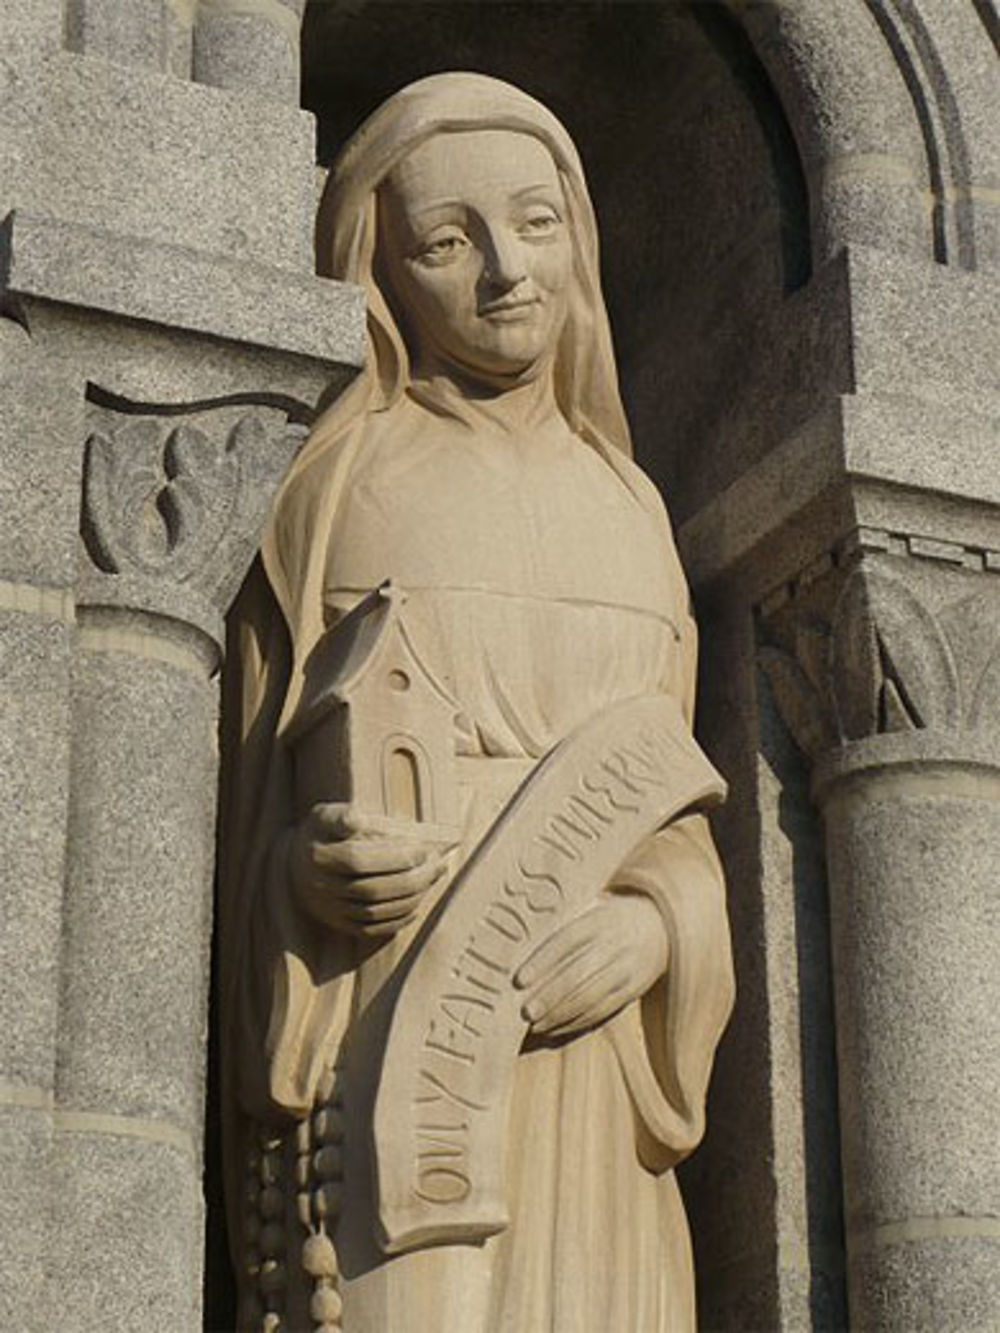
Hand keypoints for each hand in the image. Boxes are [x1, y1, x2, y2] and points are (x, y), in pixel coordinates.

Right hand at [287, 802, 448, 939]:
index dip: (393, 856)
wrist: (293, 863)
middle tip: (437, 863)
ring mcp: (329, 909)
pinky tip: (417, 904)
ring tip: (433, 878)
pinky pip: (370, 929)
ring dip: (410, 898)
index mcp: (317, 856)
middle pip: (372, 889)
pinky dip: (396, 919)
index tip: (423, 848)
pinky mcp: (338, 923)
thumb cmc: (321, 833)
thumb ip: (343, 816)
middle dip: (411, 878)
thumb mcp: (325, 815)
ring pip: (374, 911)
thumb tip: (360, 820)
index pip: (358, 860)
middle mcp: (321, 887)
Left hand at [514, 894, 667, 1038]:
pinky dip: (577, 1022)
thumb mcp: (592, 906)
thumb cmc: (611, 916)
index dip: (542, 962)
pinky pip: (603, 1010)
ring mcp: (626, 969)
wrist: (663, 926)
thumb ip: (564, 918)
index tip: (518, 980)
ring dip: (560, 1015)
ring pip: (591, 998)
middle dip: (549, 996)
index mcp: (599, 920)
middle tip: (524, 1013)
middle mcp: (615, 945)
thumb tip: (520, 938)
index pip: (566, 942)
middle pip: (578, 975)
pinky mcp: (633, 990)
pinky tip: (555, 1028)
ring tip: (534, 1025)